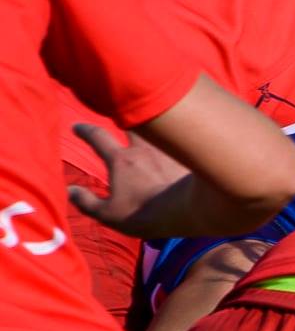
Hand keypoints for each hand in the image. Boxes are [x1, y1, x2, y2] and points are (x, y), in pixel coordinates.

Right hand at [65, 123, 193, 238]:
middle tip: (123, 117)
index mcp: (121, 159)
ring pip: (159, 132)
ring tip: (154, 132)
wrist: (187, 210)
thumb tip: (70, 191)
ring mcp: (169, 152)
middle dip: (126, 118)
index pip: (98, 137)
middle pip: (133, 123)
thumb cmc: (143, 213)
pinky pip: (182, 147)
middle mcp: (145, 149)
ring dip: (154, 131)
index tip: (77, 126)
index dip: (85, 130)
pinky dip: (179, 146)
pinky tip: (184, 150)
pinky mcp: (189, 160)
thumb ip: (86, 202)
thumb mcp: (108, 213)